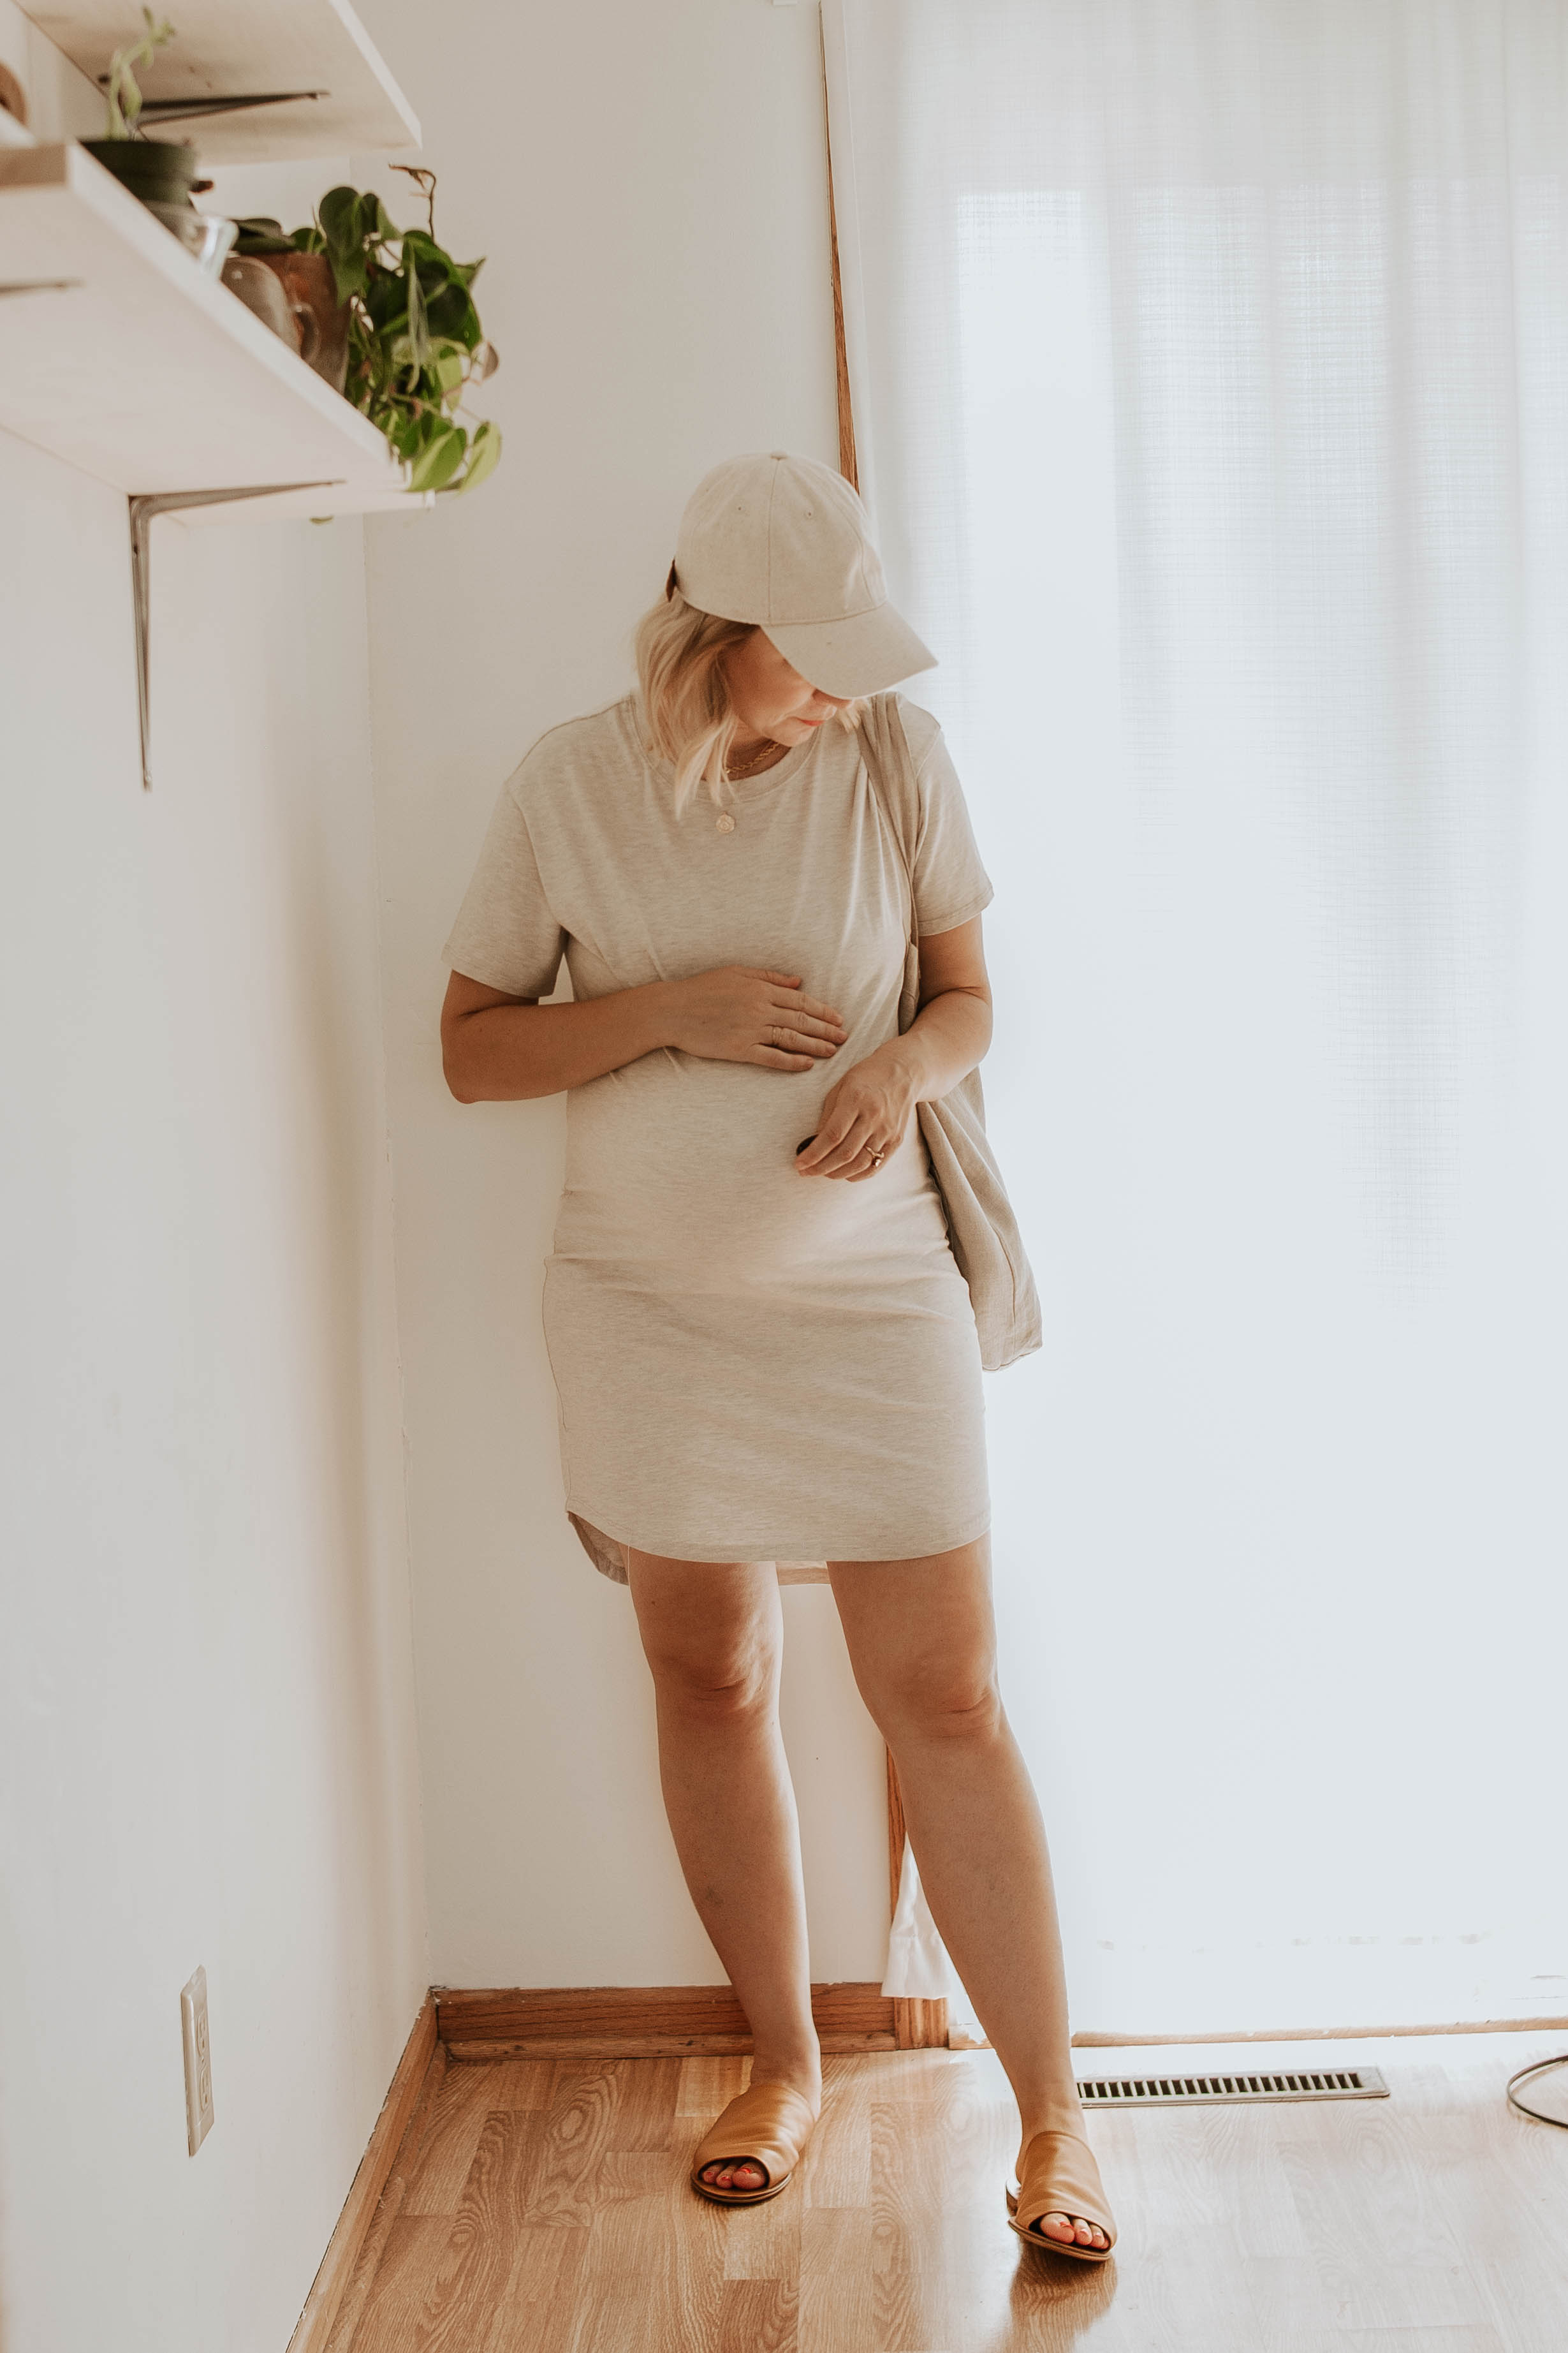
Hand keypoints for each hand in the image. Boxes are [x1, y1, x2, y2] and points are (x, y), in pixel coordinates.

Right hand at [662, 968, 847, 1071]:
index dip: (822, 1010)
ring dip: (815, 1046)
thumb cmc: (701, 989)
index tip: (838, 1018)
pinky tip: (807, 1066)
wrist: (672, 1010)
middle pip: (801, 1020)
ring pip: (791, 1039)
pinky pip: (772, 1058)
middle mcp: (759, 1009)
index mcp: (760, 989)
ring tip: (833, 1051)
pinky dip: (791, 1062)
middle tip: (844, 1038)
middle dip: (826, 1030)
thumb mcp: (736, 973)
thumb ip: (769, 977)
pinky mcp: (739, 1050)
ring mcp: (750, 1030)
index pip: (800, 1000)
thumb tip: (798, 981)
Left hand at [795, 1046, 916, 1178]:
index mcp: (856, 1099)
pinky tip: (844, 1174)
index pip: (832, 1135)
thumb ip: (827, 1116)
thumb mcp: (840, 1087)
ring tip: (823, 1173)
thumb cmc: (867, 1078)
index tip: (799, 1163)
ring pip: (860, 1163)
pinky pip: (876, 1165)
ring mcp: (887, 1130)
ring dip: (837, 1173)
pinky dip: (858, 1175)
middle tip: (806, 1172)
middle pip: (845, 1153)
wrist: (903, 1072)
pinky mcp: (897, 1140)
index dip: (814, 1153)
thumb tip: (814, 1144)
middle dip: (821, 1168)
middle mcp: (874, 1116)